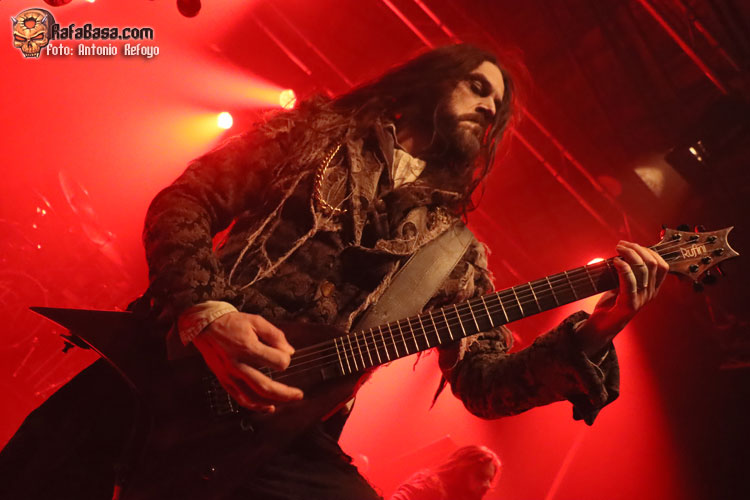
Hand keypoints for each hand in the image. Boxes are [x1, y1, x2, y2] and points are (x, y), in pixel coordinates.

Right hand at [192, 311, 303, 412]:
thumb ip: (275, 335)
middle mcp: (238, 364)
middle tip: (299, 394)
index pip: (278, 362)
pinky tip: (268, 407)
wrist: (204, 326)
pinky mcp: (224, 380)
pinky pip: (240, 399)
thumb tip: (290, 351)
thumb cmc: (232, 323)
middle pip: (266, 386)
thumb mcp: (256, 321)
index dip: (286, 358)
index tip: (285, 353)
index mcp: (248, 347)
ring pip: (254, 397)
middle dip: (286, 393)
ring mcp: (230, 375)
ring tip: (287, 400)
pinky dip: (255, 406)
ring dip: (273, 401)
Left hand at [577, 241, 668, 356]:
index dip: (649, 251)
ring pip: (643, 269)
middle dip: (637, 249)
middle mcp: (650, 293)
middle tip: (621, 244)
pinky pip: (630, 281)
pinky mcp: (629, 304)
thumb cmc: (611, 302)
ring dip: (629, 254)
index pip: (662, 265)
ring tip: (617, 249)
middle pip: (653, 263)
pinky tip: (616, 261)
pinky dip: (623, 267)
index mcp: (652, 288)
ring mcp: (641, 299)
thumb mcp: (623, 283)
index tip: (632, 244)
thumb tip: (625, 251)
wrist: (602, 325)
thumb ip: (628, 270)